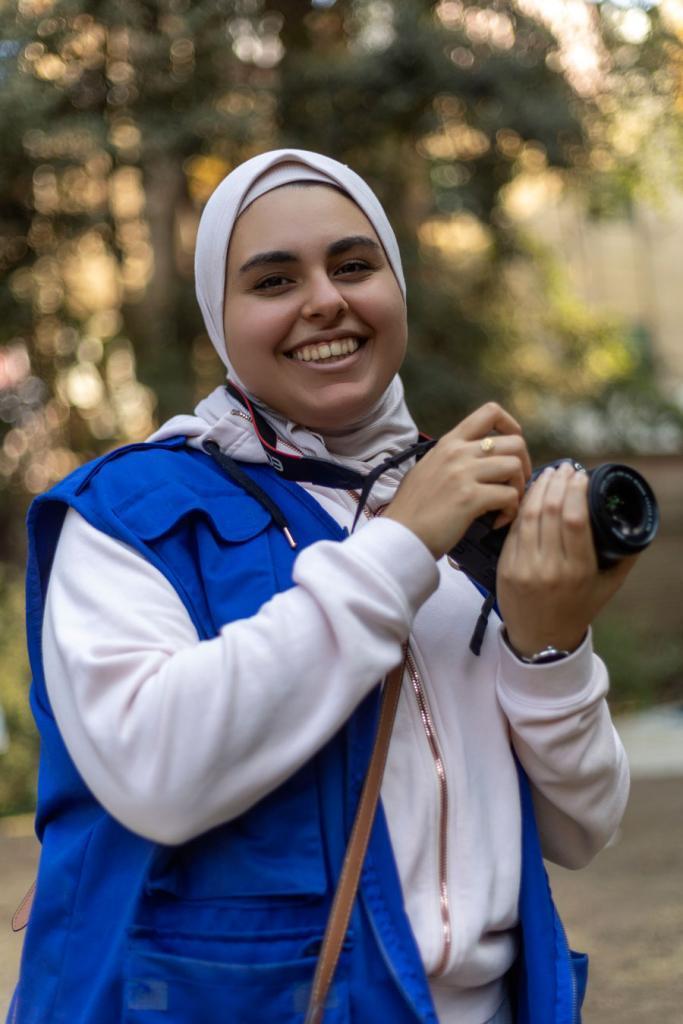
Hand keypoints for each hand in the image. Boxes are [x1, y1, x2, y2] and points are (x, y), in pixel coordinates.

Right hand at [384, 402, 531, 558]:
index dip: (512, 428)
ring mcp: (463, 473)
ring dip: (519, 489)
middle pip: (515, 442)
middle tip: (515, 485)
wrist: (399, 535)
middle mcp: (457, 452)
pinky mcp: (470, 498)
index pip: (490, 412)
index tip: (512, 450)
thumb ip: (451, 458)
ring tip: (506, 506)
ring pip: (515, 467)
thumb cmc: (412, 509)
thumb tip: (475, 457)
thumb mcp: (428, 469)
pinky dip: (510, 512)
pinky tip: (496, 522)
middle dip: (523, 465)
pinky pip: (510, 496)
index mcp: (449, 443)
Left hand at [496, 462, 638, 656]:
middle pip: (550, 512)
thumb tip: (630, 517)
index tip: (581, 475)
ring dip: (538, 488)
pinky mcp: (506, 568)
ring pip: (528, 516)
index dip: (576, 491)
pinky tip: (530, 494)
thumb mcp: (609, 584)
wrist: (541, 639)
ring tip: (549, 474)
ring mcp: (524, 568)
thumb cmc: (579, 607)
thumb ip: (624, 553)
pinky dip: (522, 507)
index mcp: (578, 571)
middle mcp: (550, 569)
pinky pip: (514, 529)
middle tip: (565, 468)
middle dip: (558, 483)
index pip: (575, 519)